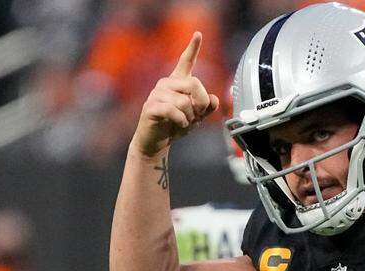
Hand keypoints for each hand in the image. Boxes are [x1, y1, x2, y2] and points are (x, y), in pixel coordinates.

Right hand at [131, 32, 220, 157]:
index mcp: (178, 82)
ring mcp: (157, 94)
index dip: (193, 48)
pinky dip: (182, 121)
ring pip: (185, 101)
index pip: (186, 61)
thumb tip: (214, 99)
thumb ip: (207, 107)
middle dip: (201, 103)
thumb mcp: (197, 116)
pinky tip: (179, 125)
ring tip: (184, 122)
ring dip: (190, 116)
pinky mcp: (151, 106)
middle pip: (195, 84)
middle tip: (197, 116)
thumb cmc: (175, 126)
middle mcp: (166, 84)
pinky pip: (174, 110)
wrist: (156, 142)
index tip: (198, 34)